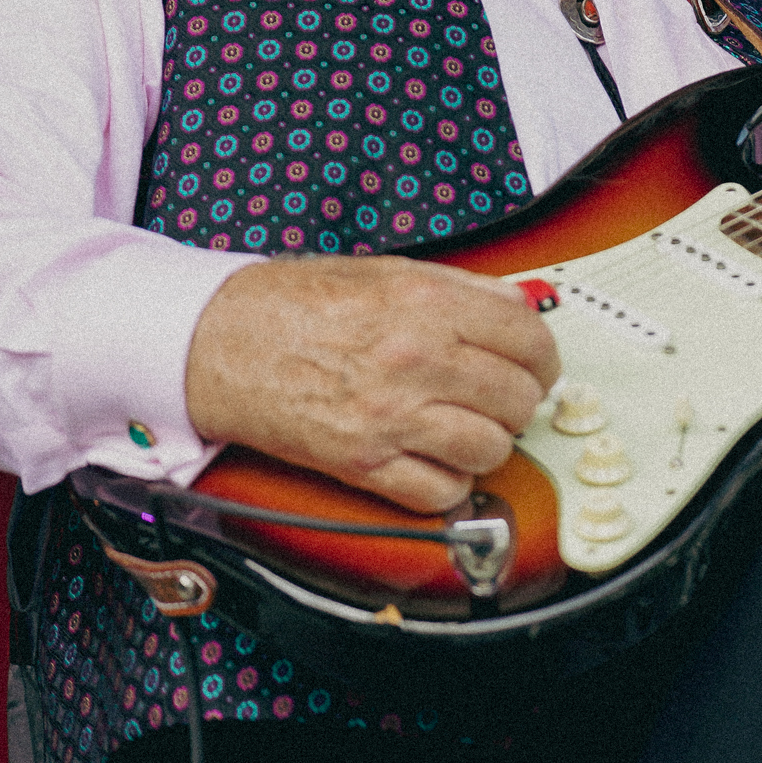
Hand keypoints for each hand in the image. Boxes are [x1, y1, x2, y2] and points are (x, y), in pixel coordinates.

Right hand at [184, 256, 560, 513]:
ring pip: (491, 450)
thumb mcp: (386, 270)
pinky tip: (435, 462)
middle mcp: (417, 359)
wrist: (217, 342)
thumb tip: (521, 308)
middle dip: (519, 402)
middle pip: (519, 398)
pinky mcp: (363, 463)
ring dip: (487, 444)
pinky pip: (441, 492)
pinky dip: (450, 484)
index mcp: (428, 304)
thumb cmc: (293, 303)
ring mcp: (392, 415)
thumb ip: (461, 288)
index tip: (537, 367)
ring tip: (466, 430)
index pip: (531, 340)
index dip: (544, 358)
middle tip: (500, 399)